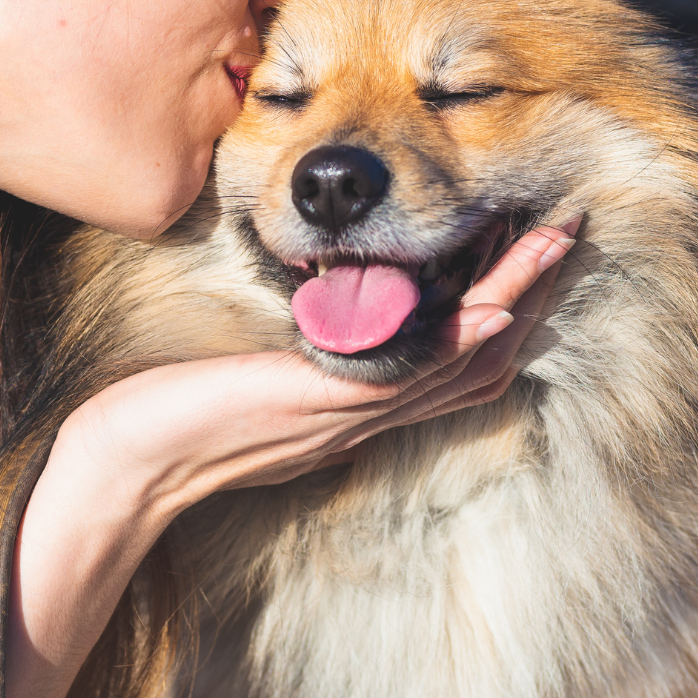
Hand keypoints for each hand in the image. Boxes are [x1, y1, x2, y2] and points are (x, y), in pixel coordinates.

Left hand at [53, 216, 580, 511]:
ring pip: (465, 360)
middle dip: (533, 296)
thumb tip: (324, 335)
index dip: (508, 311)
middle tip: (567, 235)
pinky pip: (417, 372)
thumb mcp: (258, 382)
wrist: (130, 462)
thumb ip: (305, 364)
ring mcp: (359, 410)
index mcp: (363, 404)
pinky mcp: (332, 401)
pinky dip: (465, 338)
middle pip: (484, 360)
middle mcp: (374, 412)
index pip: (460, 362)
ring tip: (552, 245)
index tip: (530, 254)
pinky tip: (498, 307)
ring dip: (518, 300)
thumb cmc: (179, 415)